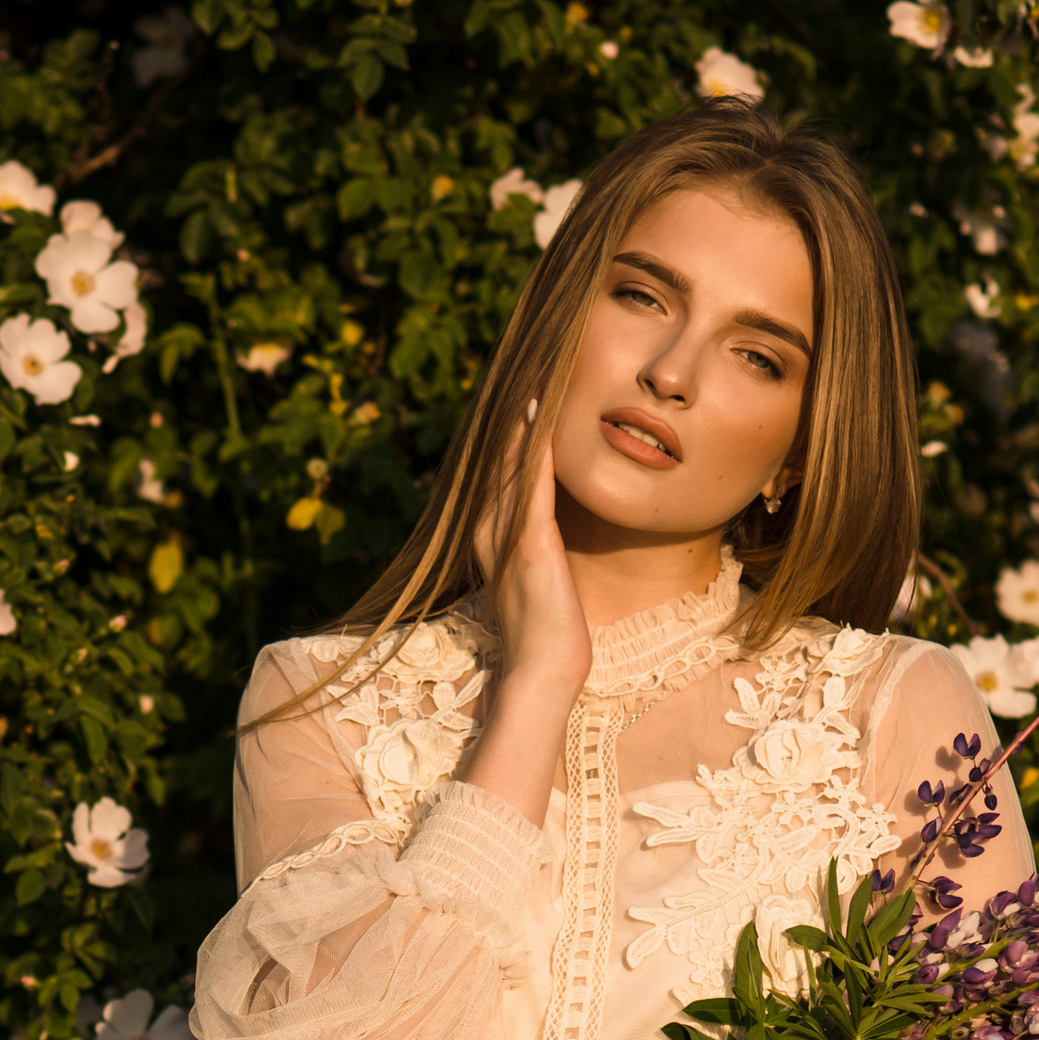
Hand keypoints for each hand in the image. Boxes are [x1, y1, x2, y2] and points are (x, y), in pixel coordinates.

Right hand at [472, 398, 590, 710]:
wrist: (545, 672)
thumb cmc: (549, 640)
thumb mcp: (537, 586)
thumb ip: (534, 556)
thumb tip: (544, 539)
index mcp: (489, 543)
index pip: (496, 479)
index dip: (504, 439)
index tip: (517, 400)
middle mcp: (489, 533)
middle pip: (497, 462)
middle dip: (508, 418)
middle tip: (523, 367)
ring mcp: (507, 535)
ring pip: (510, 463)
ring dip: (519, 418)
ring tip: (531, 373)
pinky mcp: (531, 541)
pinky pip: (531, 479)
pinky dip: (533, 443)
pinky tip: (539, 410)